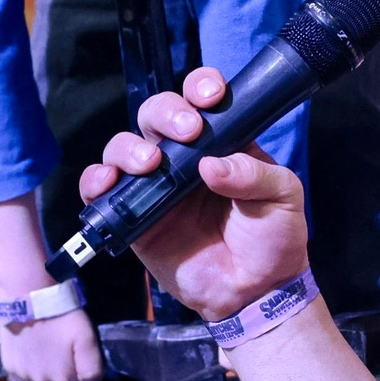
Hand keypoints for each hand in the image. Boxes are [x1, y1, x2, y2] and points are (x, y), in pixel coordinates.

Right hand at [0, 306, 102, 380]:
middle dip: (67, 370)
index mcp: (65, 379)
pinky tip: (33, 355)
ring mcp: (24, 378)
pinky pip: (26, 379)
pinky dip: (31, 371)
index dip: (84, 366)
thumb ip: (93, 366)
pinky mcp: (10, 370)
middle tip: (64, 346)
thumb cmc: (61, 315)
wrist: (27, 298)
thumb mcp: (88, 337)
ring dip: (49, 372)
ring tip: (48, 349)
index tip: (79, 349)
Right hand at [80, 67, 309, 321]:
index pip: (201, 99)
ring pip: (124, 146)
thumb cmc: (273, 239)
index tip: (209, 96)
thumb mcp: (283, 199)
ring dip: (129, 147)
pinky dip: (96, 180)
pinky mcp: (134, 218)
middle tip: (187, 132)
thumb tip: (211, 165)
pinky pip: (103, 191)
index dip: (200, 87)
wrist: (255, 294)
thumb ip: (255, 176)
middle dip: (166, 112)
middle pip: (156, 114)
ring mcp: (155, 186)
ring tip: (150, 165)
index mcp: (221, 141)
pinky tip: (108, 182)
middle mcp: (183, 157)